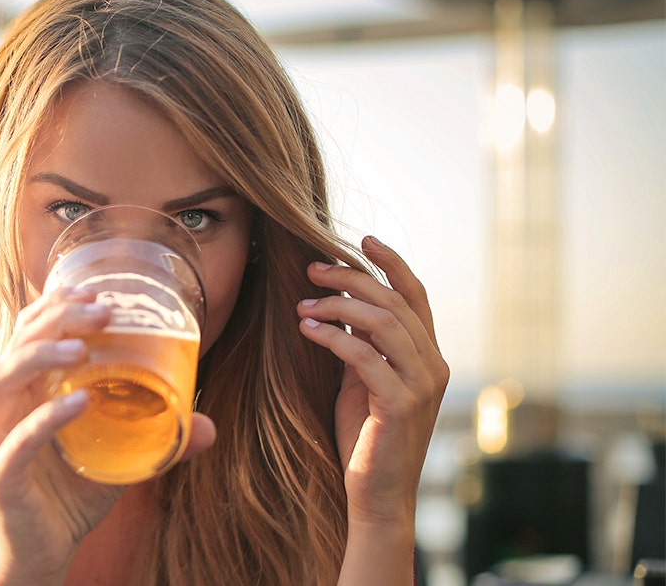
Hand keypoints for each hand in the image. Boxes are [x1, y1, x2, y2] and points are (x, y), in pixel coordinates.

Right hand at [0, 288, 215, 584]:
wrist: (43, 555)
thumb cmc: (72, 496)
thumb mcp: (117, 458)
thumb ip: (156, 438)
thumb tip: (209, 425)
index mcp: (24, 393)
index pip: (26, 333)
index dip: (53, 304)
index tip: (93, 289)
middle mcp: (1, 408)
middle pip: (14, 345)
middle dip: (56, 319)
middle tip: (102, 309)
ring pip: (2, 381)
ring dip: (42, 356)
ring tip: (83, 349)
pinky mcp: (0, 476)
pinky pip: (17, 441)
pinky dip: (47, 418)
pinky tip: (80, 402)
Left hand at [296, 236, 449, 526]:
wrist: (376, 495)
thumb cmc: (365, 437)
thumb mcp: (362, 380)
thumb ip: (361, 344)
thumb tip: (339, 303)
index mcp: (427, 356)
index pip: (415, 295)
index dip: (391, 263)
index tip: (361, 240)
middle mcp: (433, 365)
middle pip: (394, 302)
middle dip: (351, 278)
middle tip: (311, 270)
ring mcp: (422, 385)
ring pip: (383, 323)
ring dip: (338, 306)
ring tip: (302, 304)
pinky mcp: (402, 405)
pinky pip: (365, 357)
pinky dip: (333, 337)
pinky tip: (307, 329)